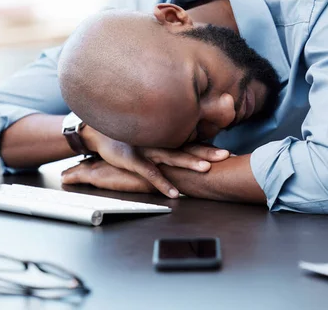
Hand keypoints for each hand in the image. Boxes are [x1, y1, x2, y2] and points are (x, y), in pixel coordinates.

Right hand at [81, 126, 228, 197]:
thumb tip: (187, 153)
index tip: (228, 153)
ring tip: (206, 170)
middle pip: (188, 147)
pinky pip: (151, 173)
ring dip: (189, 163)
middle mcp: (160, 142)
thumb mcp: (149, 140)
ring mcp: (147, 150)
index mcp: (166, 139)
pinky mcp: (133, 159)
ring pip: (173, 156)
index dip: (210, 147)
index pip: (192, 142)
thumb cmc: (128, 139)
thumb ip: (167, 145)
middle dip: (208, 152)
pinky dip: (163, 183)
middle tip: (227, 155)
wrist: (99, 133)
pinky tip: (174, 193)